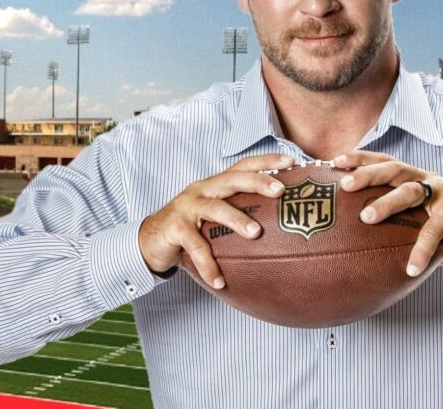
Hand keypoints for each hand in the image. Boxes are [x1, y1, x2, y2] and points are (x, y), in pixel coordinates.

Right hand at [139, 153, 294, 288]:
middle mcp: (202, 190)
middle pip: (232, 179)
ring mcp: (187, 207)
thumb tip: (280, 233)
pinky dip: (208, 265)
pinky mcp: (175, 227)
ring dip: (236, 219)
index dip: (266, 162)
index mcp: (215, 186)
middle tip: (280, 190)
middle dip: (257, 181)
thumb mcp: (214, 219)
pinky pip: (195, 246)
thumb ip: (238, 217)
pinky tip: (219, 281)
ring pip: (215, 207)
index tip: (292, 162)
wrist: (150, 242)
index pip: (242, 167)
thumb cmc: (190, 231)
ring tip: (256, 233)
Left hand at [333, 151, 442, 276]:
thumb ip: (386, 215)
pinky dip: (421, 249)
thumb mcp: (409, 218)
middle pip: (393, 169)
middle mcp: (424, 179)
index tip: (335, 161)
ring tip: (366, 218)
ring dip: (386, 203)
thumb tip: (343, 229)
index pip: (383, 161)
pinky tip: (411, 267)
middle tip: (345, 185)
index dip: (360, 159)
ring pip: (409, 192)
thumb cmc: (435, 229)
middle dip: (367, 174)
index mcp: (410, 176)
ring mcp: (441, 193)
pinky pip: (434, 230)